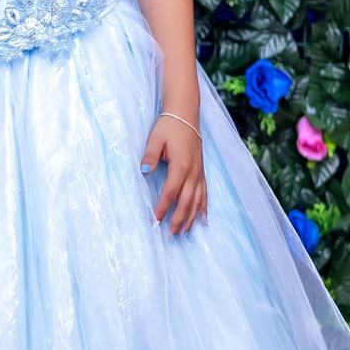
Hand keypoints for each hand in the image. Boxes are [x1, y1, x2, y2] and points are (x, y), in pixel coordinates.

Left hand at [141, 113, 205, 234]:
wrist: (186, 114)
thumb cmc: (169, 126)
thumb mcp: (155, 139)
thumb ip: (150, 156)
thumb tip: (144, 172)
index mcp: (180, 165)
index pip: (170, 192)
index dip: (163, 208)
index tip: (155, 220)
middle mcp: (193, 172)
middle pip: (186, 201)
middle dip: (179, 219)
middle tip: (171, 235)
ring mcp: (199, 172)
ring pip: (197, 200)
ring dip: (191, 217)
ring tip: (185, 232)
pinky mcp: (201, 171)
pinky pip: (205, 193)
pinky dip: (204, 207)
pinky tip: (203, 218)